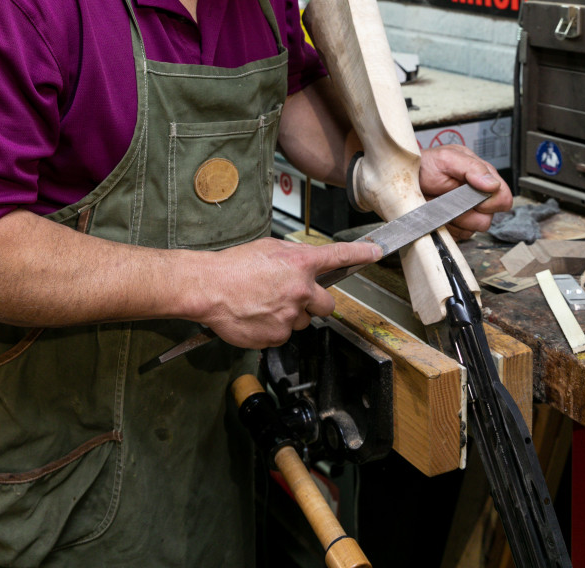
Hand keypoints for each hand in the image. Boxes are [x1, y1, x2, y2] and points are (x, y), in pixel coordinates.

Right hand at [196, 236, 381, 349]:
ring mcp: (290, 316)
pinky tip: (256, 316)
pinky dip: (273, 328)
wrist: (208, 287)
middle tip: (294, 297)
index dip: (361, 254)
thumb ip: (292, 257)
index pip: (339, 256)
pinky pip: (283, 335)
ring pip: (302, 321)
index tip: (375, 253)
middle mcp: (300, 290)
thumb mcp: (267, 248)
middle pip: (327, 304)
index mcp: (300, 264)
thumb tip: (303, 265)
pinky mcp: (277, 336)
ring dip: (290, 315)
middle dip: (315, 302)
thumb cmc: (232, 266)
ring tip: (264, 304)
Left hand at [418, 144, 511, 239]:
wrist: (402, 180)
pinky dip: (446, 226)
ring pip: (473, 229)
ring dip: (455, 218)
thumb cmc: (423, 165)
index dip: (489, 200)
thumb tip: (492, 184)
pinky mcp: (457, 227)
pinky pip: (459, 236)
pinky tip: (437, 213)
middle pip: (488, 218)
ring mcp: (467, 213)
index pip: (503, 198)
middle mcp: (477, 195)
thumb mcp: (447, 158)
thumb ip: (472, 167)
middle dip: (467, 210)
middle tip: (449, 198)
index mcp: (482, 176)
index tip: (472, 193)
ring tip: (440, 203)